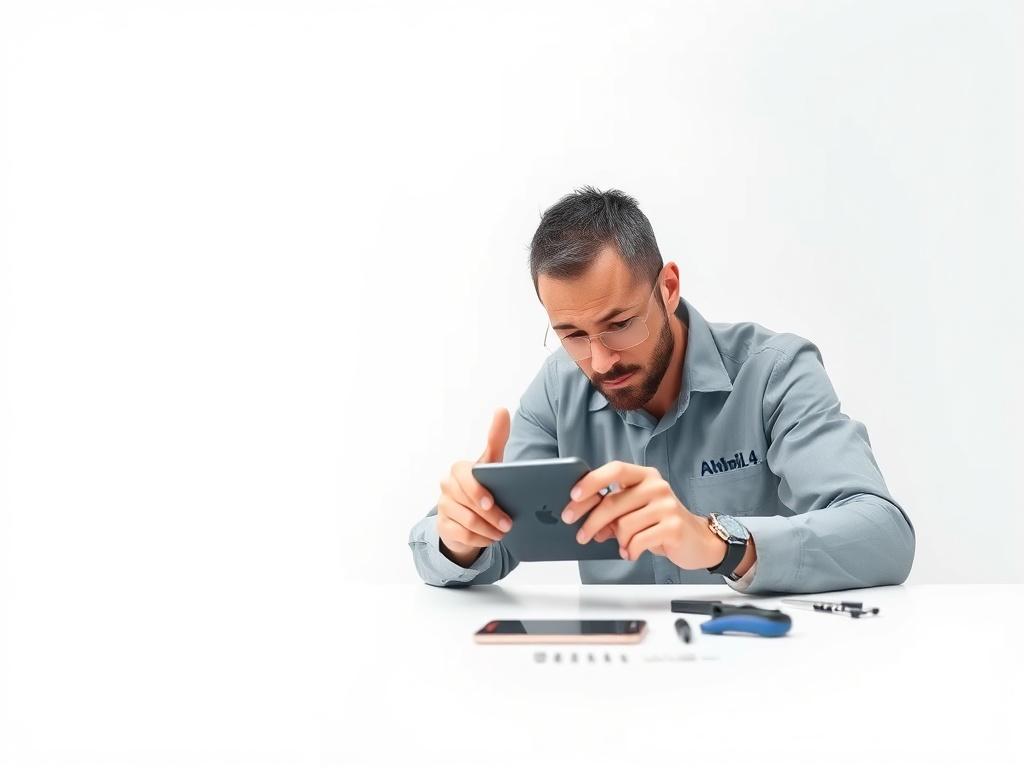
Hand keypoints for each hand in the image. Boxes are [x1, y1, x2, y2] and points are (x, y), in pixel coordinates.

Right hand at [436, 408, 513, 566]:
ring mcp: (442, 506)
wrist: (465, 512)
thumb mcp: (491, 463)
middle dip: (492, 516)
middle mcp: (447, 486)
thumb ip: (496, 438)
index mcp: (459, 470)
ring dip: (489, 531)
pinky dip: (480, 540)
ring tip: (503, 533)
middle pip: (469, 504)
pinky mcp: (442, 526)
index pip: (464, 476)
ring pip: (468, 522)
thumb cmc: (482, 484)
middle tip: (509, 525)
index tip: (490, 503)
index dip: (477, 491)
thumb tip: (502, 410)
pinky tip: (490, 539)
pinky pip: (463, 536)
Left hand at [561, 460, 727, 568]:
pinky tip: (631, 553)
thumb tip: (584, 521)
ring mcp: (666, 505)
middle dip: (591, 522)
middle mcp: (656, 486)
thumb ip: (612, 513)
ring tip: (622, 546)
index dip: (592, 481)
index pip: (615, 469)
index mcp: (644, 476)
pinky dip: (630, 550)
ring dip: (618, 540)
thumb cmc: (660, 523)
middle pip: (613, 502)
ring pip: (624, 525)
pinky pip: (638, 540)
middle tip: (580, 536)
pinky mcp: (673, 526)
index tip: (573, 496)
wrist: (697, 540)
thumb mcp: (635, 513)